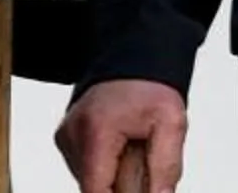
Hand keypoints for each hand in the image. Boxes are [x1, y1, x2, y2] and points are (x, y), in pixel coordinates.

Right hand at [57, 80, 186, 192]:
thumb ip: (166, 166)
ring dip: (114, 177)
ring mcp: (66, 137)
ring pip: (92, 180)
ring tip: (132, 149)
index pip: (96, 192)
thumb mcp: (172, 123)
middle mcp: (71, 134)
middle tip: (141, 159)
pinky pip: (88, 168)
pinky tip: (120, 147)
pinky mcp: (66, 139)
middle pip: (95, 187)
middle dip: (122, 185)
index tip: (141, 189)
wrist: (131, 58)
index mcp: (95, 131)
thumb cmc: (150, 86)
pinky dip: (106, 166)